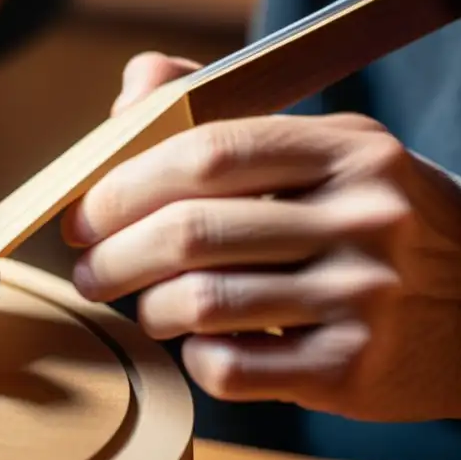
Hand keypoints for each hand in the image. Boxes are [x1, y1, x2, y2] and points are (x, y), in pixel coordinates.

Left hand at [62, 52, 460, 421]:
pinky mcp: (354, 370)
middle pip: (188, 232)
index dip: (123, 185)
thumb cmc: (376, 222)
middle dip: (112, 256)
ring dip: (148, 309)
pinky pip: (231, 369)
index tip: (84, 214)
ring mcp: (363, 298)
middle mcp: (362, 218)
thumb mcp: (327, 150)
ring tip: (145, 306)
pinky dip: (195, 359)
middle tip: (88, 270)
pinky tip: (202, 345)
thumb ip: (223, 112)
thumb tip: (133, 89)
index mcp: (345, 149)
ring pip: (199, 304)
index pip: (204, 153)